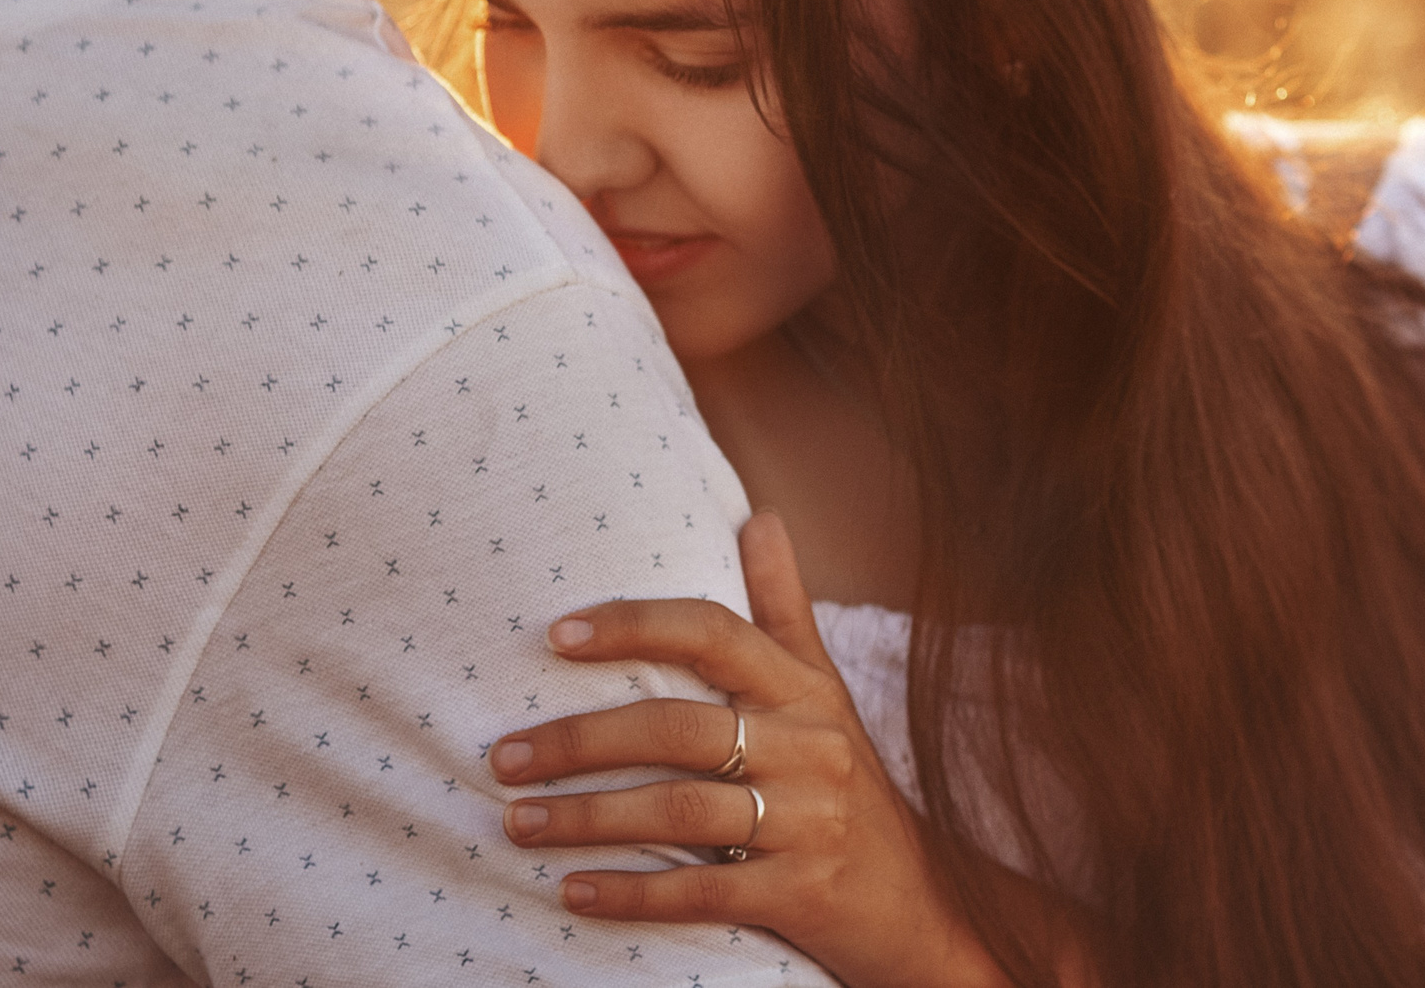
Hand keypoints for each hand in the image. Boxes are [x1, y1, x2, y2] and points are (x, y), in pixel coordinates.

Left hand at [487, 513, 1006, 987]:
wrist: (921, 909)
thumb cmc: (851, 788)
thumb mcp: (826, 692)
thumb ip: (783, 608)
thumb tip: (760, 514)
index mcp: (804, 689)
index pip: (712, 633)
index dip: (635, 625)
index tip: (558, 635)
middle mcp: (810, 746)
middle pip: (677, 727)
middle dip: (580, 740)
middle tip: (503, 756)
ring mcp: (810, 822)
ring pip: (679, 810)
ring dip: (587, 818)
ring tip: (517, 822)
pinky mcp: (802, 895)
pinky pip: (703, 890)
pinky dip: (632, 893)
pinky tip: (572, 892)